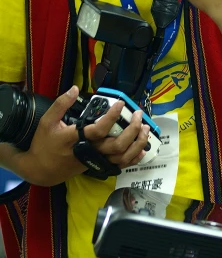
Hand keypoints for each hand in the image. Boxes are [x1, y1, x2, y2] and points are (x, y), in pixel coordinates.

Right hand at [16, 86, 149, 186]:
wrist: (41, 169)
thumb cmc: (44, 143)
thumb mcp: (47, 121)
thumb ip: (61, 104)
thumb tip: (74, 88)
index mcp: (76, 139)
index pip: (98, 129)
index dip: (112, 116)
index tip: (121, 103)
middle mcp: (89, 151)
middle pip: (116, 145)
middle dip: (132, 130)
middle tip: (139, 115)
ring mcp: (95, 161)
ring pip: (121, 157)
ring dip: (137, 144)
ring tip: (145, 129)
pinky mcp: (98, 167)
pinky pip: (120, 165)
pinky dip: (133, 158)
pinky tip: (142, 148)